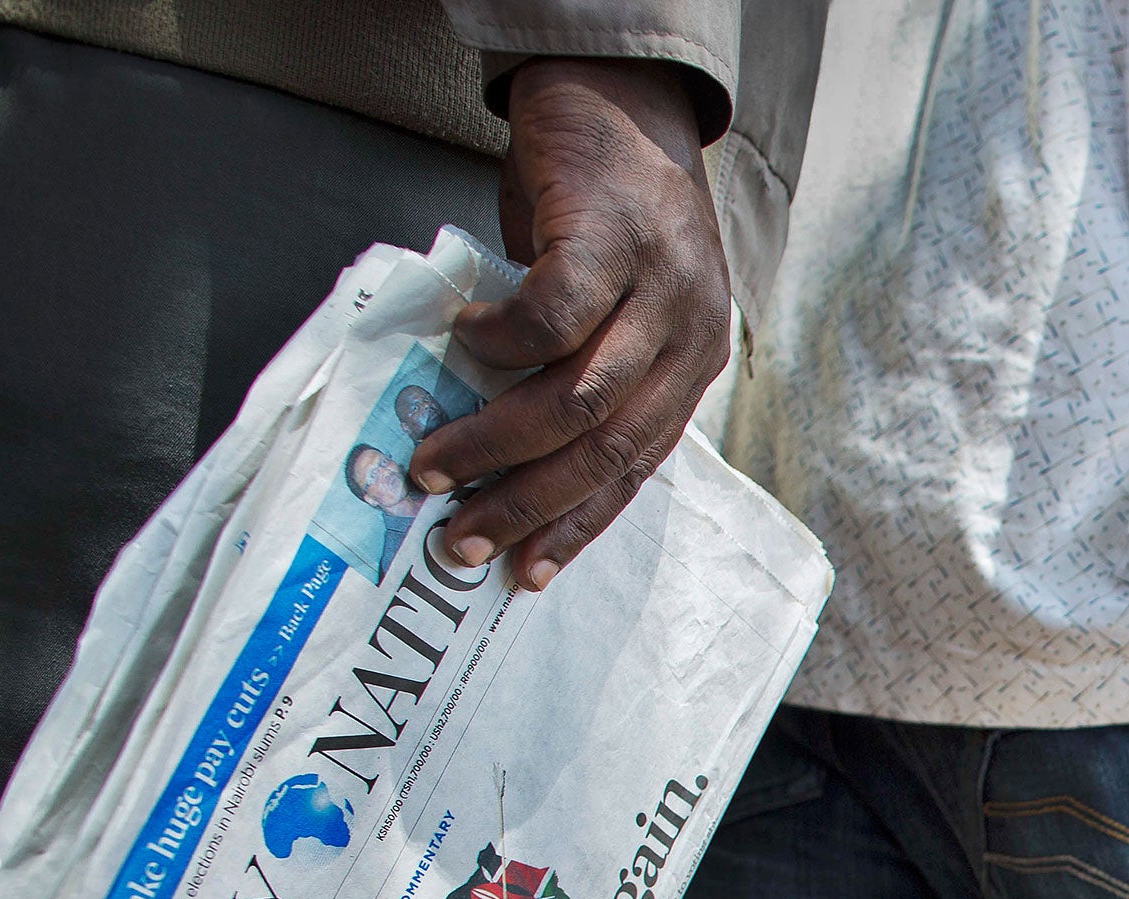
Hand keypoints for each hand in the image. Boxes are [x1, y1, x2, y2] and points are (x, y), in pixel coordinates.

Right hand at [407, 58, 731, 589]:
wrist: (622, 94)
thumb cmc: (602, 209)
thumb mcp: (614, 307)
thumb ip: (578, 371)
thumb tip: (502, 450)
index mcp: (691, 365)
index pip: (637, 469)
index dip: (579, 527)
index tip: (526, 575)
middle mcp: (690, 335)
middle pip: (608, 448)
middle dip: (529, 505)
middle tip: (463, 540)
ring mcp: (660, 287)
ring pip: (580, 397)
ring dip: (499, 441)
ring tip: (438, 465)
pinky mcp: (612, 237)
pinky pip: (554, 313)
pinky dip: (503, 339)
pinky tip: (464, 340)